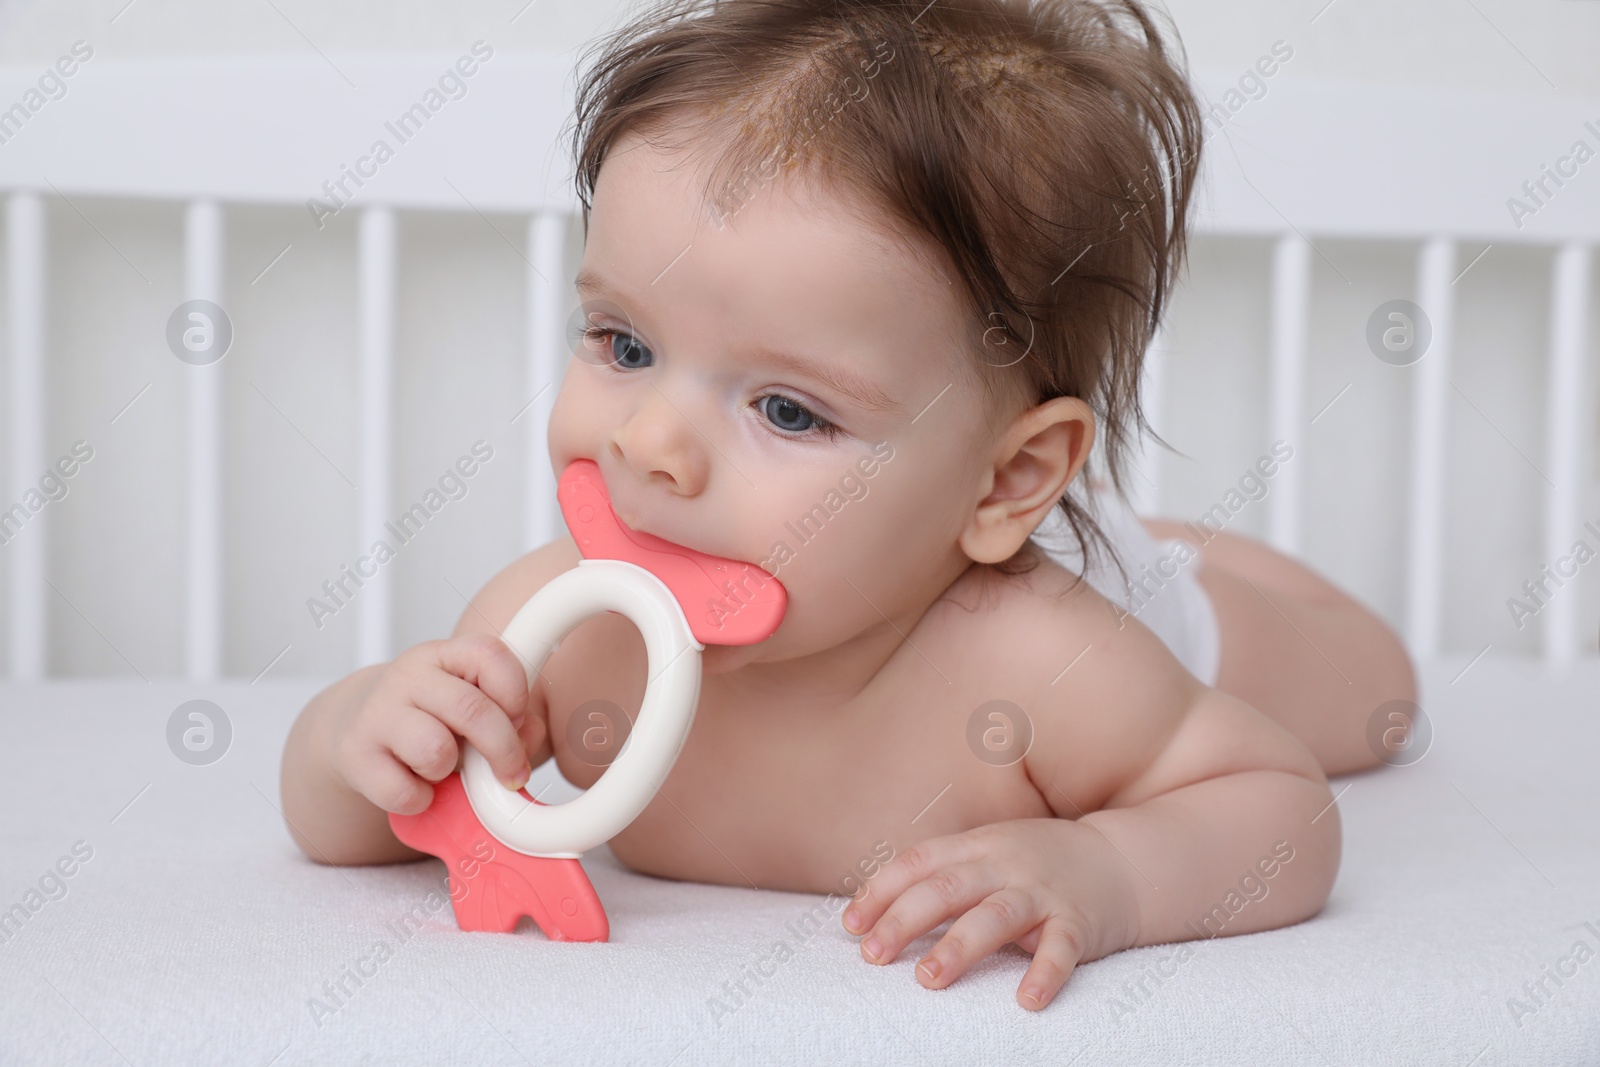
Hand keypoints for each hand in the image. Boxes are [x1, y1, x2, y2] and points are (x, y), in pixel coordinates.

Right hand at [331, 633, 544, 815]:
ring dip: (448, 770)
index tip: (518, 723)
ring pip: (435, 751)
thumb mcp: (475, 707)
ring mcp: (378, 712)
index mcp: (446, 654)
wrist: (359, 729)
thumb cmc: (433, 719)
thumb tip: (528, 744)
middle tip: (511, 774)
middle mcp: (410, 675)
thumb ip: (516, 721)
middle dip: (504, 751)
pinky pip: (404, 792)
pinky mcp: (355, 754)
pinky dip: (419, 800)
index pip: (492, 656)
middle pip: (473, 711)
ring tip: (441, 767)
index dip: (516, 696)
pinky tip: (416, 785)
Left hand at [840, 818, 1140, 1009]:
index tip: (850, 925)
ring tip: (928, 978)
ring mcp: (1043, 892)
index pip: (918, 862)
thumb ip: (943, 875)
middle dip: (904, 921)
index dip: (881, 890)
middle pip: (947, 889)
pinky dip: (1045, 973)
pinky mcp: (1079, 922)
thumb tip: (875, 912)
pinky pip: (1061, 949)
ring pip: (995, 916)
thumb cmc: (1038, 866)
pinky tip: (1028, 1000)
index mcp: (977, 847)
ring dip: (958, 947)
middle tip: (872, 955)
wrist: (1123, 862)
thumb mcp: (989, 855)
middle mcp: (1005, 864)